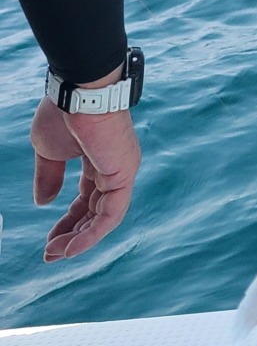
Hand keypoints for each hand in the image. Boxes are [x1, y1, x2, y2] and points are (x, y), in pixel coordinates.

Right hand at [31, 76, 140, 260]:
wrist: (78, 92)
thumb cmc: (63, 112)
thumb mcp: (48, 152)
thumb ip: (48, 177)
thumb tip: (43, 204)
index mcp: (97, 159)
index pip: (85, 199)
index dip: (67, 221)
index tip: (49, 240)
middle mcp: (114, 166)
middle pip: (95, 211)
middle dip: (72, 234)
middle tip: (51, 253)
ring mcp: (122, 170)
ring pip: (105, 216)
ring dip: (80, 239)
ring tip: (56, 254)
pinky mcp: (124, 173)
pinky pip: (112, 213)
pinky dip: (94, 233)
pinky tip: (73, 247)